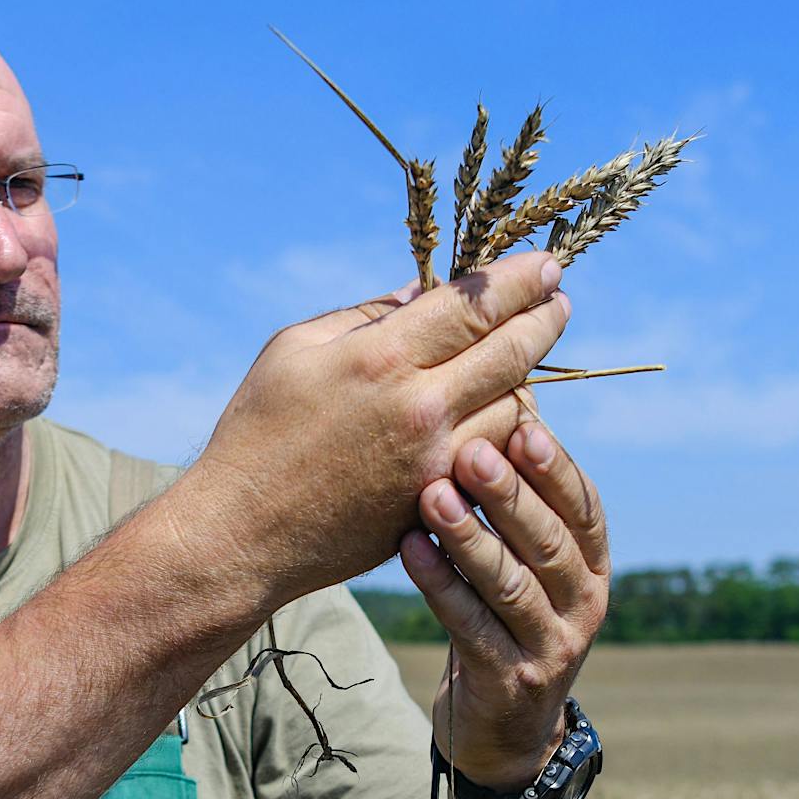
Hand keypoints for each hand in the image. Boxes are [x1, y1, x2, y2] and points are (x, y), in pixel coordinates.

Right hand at [188, 252, 573, 603]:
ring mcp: (434, 462)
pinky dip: (506, 432)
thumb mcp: (293, 351)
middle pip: (515, 350)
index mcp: (381, 357)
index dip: (523, 278)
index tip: (548, 264)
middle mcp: (420, 408)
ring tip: (521, 359)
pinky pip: (497, 459)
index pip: (477, 302)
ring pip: (518, 407)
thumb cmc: (255, 434)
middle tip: (558, 301)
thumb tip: (422, 292)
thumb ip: (365, 315)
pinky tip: (499, 414)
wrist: (241, 534)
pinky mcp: (436, 505)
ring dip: (525, 378)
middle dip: (545, 318)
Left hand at [399, 418, 610, 786]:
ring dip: (468, 536)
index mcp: (593, 565)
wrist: (502, 731)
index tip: (520, 420)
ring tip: (431, 496)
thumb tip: (501, 407)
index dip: (553, 466)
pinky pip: (471, 625)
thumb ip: (518, 507)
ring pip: (510, 583)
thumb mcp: (523, 567)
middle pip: (547, 540)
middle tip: (467, 449)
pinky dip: (440, 585)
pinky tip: (410, 549)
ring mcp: (551, 645)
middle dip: (508, 493)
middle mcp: (584, 603)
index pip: (583, 506)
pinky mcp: (509, 679)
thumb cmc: (503, 622)